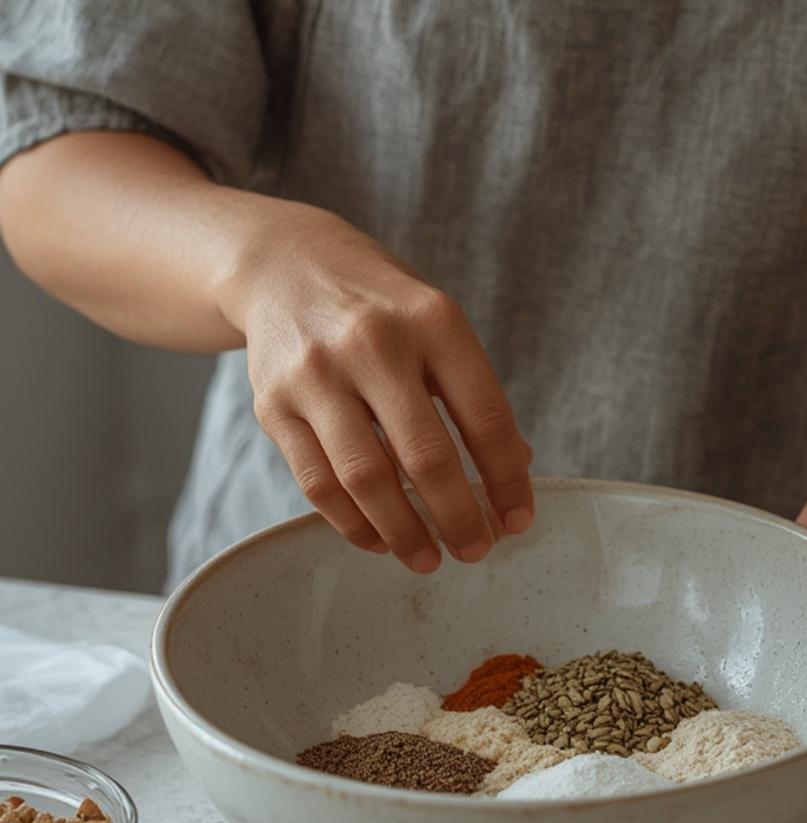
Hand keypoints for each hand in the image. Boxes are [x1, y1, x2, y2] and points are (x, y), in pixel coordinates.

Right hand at [218, 202, 532, 572]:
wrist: (282, 264)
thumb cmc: (378, 305)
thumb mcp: (437, 324)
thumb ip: (473, 392)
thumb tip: (514, 470)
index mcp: (432, 320)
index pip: (485, 417)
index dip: (507, 480)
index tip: (519, 520)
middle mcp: (372, 344)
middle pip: (426, 457)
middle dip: (458, 518)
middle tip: (475, 550)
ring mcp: (316, 375)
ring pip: (366, 480)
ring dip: (404, 533)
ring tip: (428, 557)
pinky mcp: (272, 406)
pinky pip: (318, 484)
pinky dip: (353, 524)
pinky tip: (379, 539)